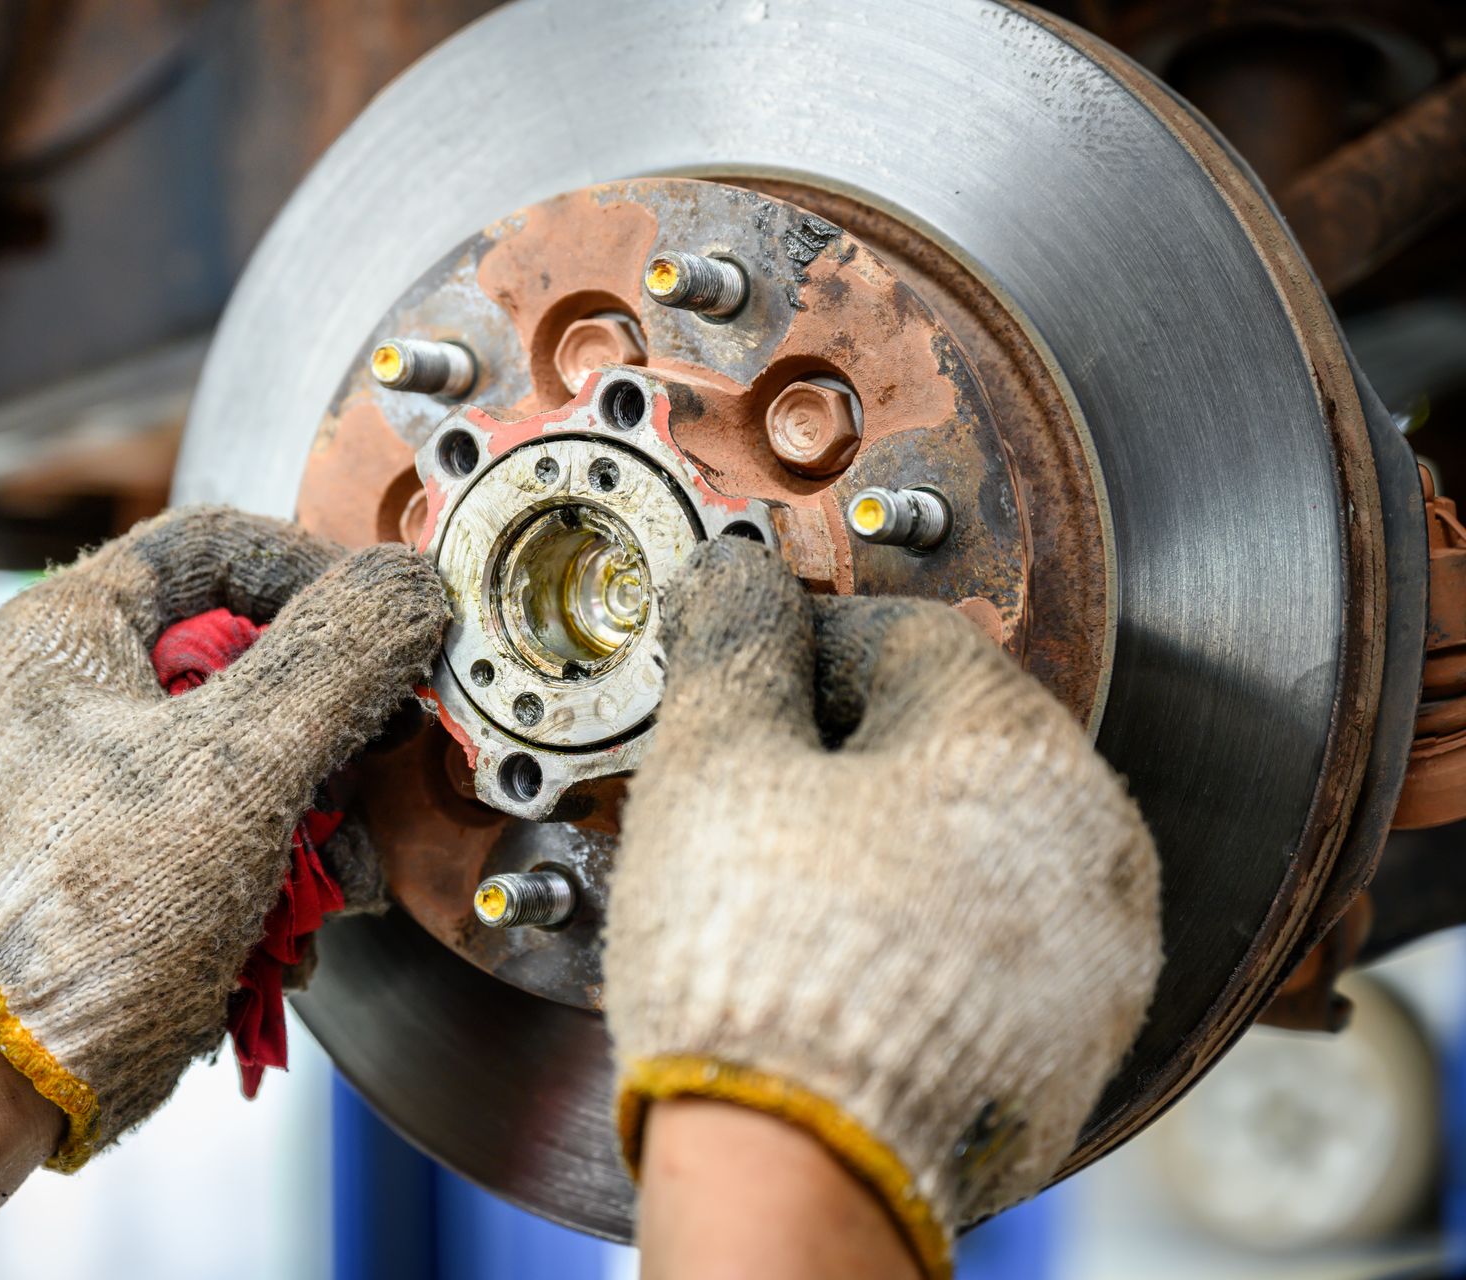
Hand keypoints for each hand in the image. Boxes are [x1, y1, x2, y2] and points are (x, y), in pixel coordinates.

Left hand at [0, 506, 445, 1168]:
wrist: (25, 1075)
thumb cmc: (94, 914)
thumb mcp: (235, 765)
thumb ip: (335, 659)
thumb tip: (411, 584)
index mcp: (69, 633)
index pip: (215, 541)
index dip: (314, 568)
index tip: (387, 621)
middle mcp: (89, 690)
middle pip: (257, 646)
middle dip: (335, 714)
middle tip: (381, 744)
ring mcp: (119, 771)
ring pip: (270, 738)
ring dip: (328, 804)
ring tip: (335, 862)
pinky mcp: (150, 844)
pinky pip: (256, 812)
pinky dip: (298, 858)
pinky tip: (308, 908)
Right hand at [604, 540, 1160, 1277]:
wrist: (793, 1168)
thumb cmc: (753, 966)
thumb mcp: (714, 764)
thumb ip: (734, 644)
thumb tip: (741, 578)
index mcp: (1013, 741)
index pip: (908, 634)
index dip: (807, 649)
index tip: (749, 686)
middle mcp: (1091, 836)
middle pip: (955, 739)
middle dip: (852, 749)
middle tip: (755, 792)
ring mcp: (1100, 947)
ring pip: (983, 843)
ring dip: (895, 840)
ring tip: (792, 887)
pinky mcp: (1081, 1038)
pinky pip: (1004, 941)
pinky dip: (934, 930)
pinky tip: (847, 958)